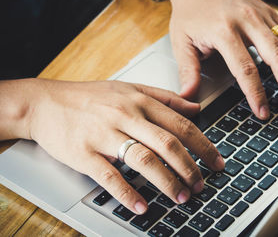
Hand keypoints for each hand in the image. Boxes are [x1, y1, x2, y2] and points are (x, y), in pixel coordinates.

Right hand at [27, 79, 223, 213]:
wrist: (45, 102)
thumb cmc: (89, 97)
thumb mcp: (129, 88)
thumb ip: (164, 97)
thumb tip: (195, 108)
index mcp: (139, 101)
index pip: (180, 124)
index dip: (203, 145)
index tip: (216, 161)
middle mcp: (126, 116)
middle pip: (167, 143)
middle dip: (190, 167)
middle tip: (201, 185)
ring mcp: (104, 134)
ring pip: (144, 159)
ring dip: (167, 182)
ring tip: (181, 197)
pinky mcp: (84, 153)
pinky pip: (111, 176)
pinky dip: (129, 193)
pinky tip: (142, 206)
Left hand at [166, 0, 277, 118]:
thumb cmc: (190, 11)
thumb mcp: (181, 41)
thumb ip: (188, 71)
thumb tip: (188, 97)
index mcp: (224, 31)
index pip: (245, 69)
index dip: (256, 93)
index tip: (262, 112)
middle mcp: (247, 20)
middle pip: (276, 56)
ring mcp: (261, 14)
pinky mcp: (268, 11)